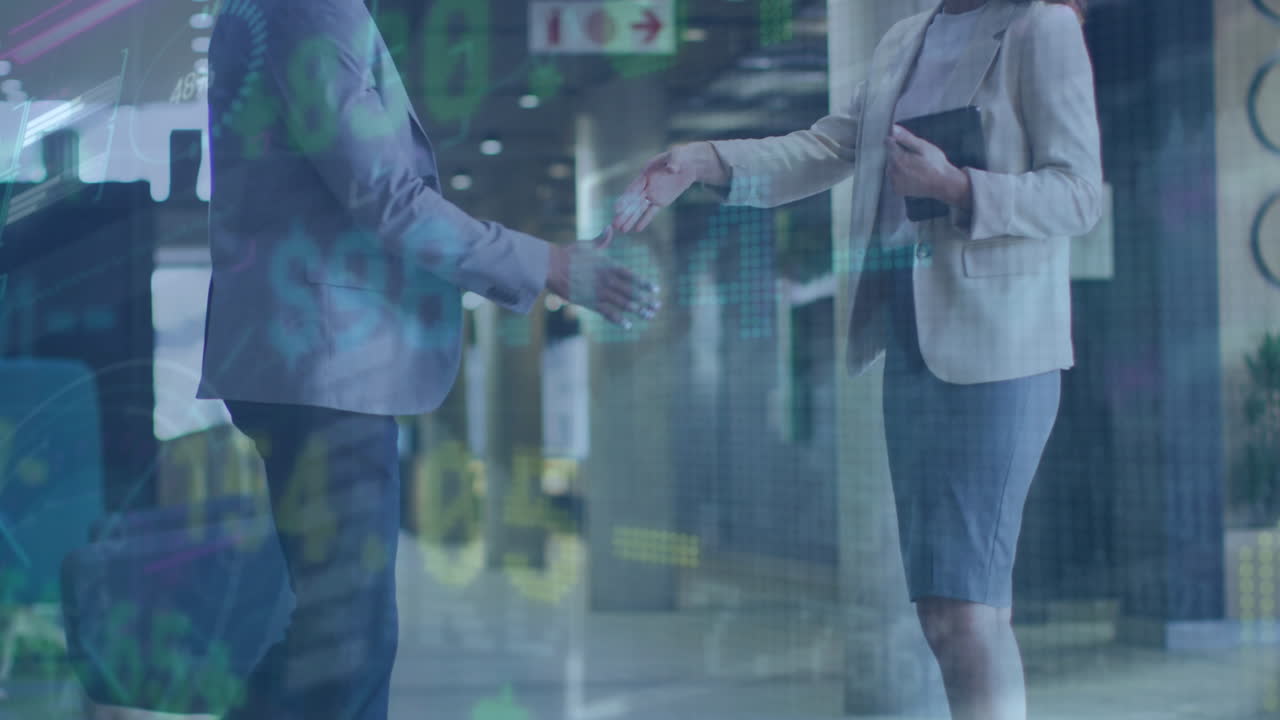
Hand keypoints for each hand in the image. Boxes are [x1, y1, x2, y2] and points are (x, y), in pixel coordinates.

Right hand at [546, 231, 660, 328]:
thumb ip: (601, 239)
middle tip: (657, 306)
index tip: (656, 289)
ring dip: (638, 310)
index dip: (645, 284)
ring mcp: (600, 292)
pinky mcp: (590, 302)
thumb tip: (610, 228)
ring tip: (649, 316)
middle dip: (646, 300)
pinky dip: (619, 320)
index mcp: (609, 265)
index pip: (632, 276)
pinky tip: (628, 326)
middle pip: (631, 292)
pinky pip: (608, 313)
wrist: (552, 266)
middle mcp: (608, 280)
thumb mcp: (587, 244)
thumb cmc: (568, 254)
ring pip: (623, 303)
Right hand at [611, 142, 726, 236]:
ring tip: (621, 230)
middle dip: (624, 214)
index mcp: (646, 173)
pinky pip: (652, 212)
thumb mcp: (678, 154)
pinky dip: (645, 220)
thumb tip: (672, 169)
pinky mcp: (661, 201)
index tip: (617, 209)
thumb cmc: (682, 156)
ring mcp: (653, 194)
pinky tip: (637, 229)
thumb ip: (674, 160)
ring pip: (640, 209)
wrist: (690, 164)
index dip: (626, 199)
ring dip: (631, 219)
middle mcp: (646, 185)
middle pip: (633, 202)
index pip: (634, 188)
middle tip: (614, 225)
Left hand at [885, 124, 971, 208]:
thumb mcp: (922, 146)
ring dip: (899, 165)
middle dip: (900, 154)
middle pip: (890, 155)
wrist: (943, 183)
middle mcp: (892, 171)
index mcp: (898, 158)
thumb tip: (892, 128)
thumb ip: (906, 137)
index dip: (898, 141)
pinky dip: (900, 176)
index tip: (910, 146)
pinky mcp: (896, 190)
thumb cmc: (935, 163)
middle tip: (917, 158)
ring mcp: (894, 182)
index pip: (888, 142)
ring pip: (891, 167)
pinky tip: (912, 176)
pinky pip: (894, 178)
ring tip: (916, 168)